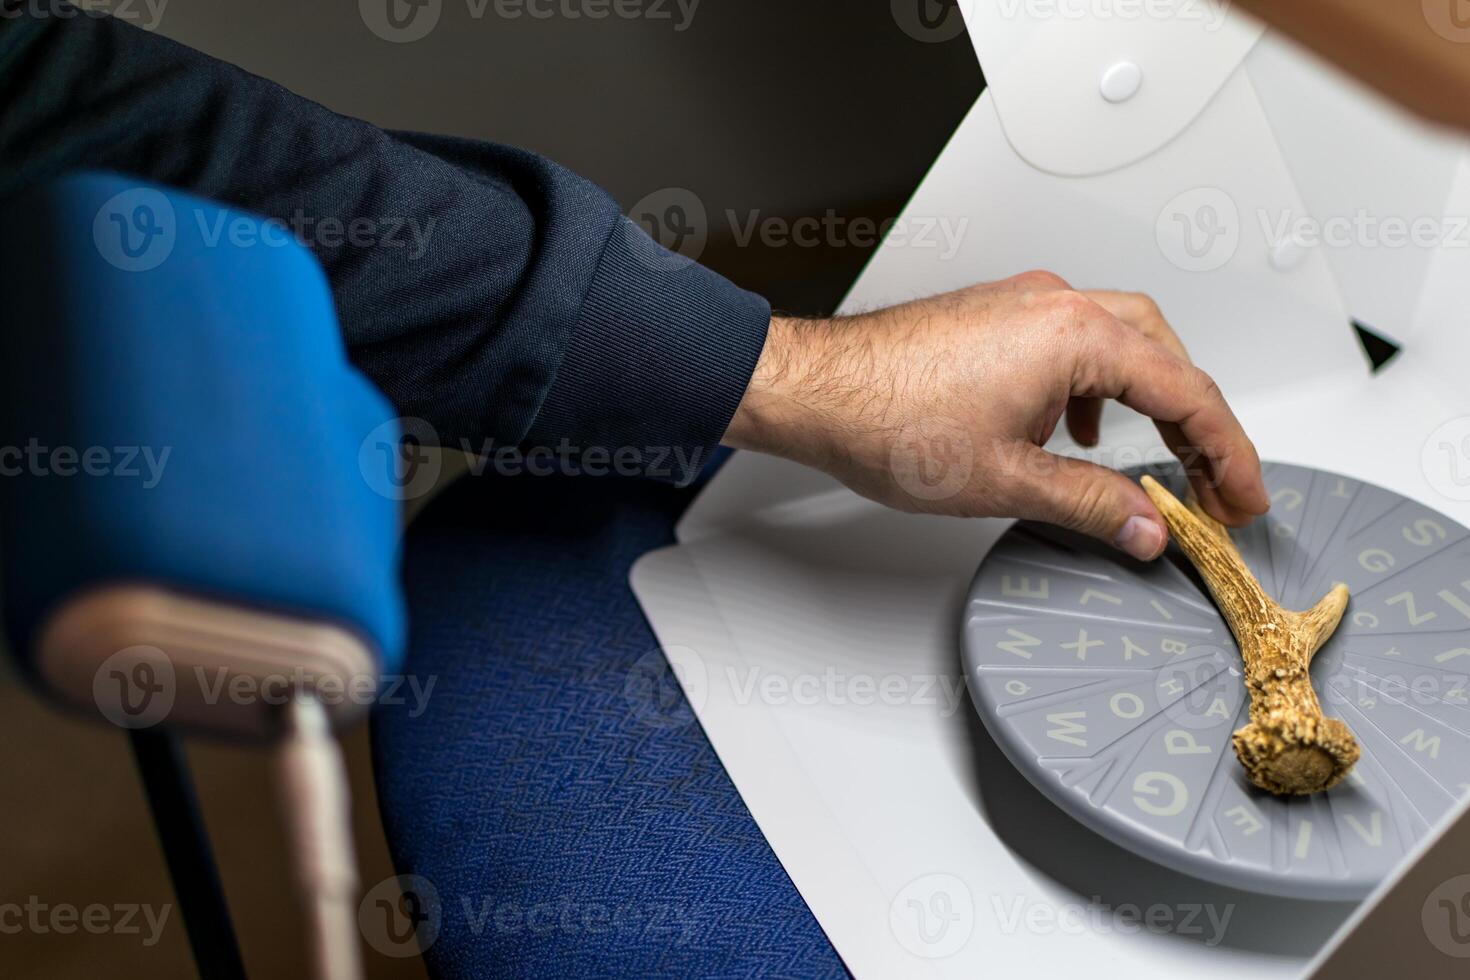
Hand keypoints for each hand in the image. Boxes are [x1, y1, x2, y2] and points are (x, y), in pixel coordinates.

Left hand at [721, 271, 1268, 559]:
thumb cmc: (887, 419)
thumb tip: (1144, 525)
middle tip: (1214, 483)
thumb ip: (1090, 503)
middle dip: (1198, 422)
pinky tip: (1078, 431)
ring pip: (1121, 342)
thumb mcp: (1005, 480)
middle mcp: (1056, 306)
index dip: (1229, 452)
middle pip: (1165, 355)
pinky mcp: (997, 317)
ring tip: (1158, 463)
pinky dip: (1097, 387)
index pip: (1185, 392)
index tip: (1245, 494)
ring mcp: (1024, 306)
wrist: (815, 389)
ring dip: (1149, 401)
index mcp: (1074, 336)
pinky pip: (1073, 342)